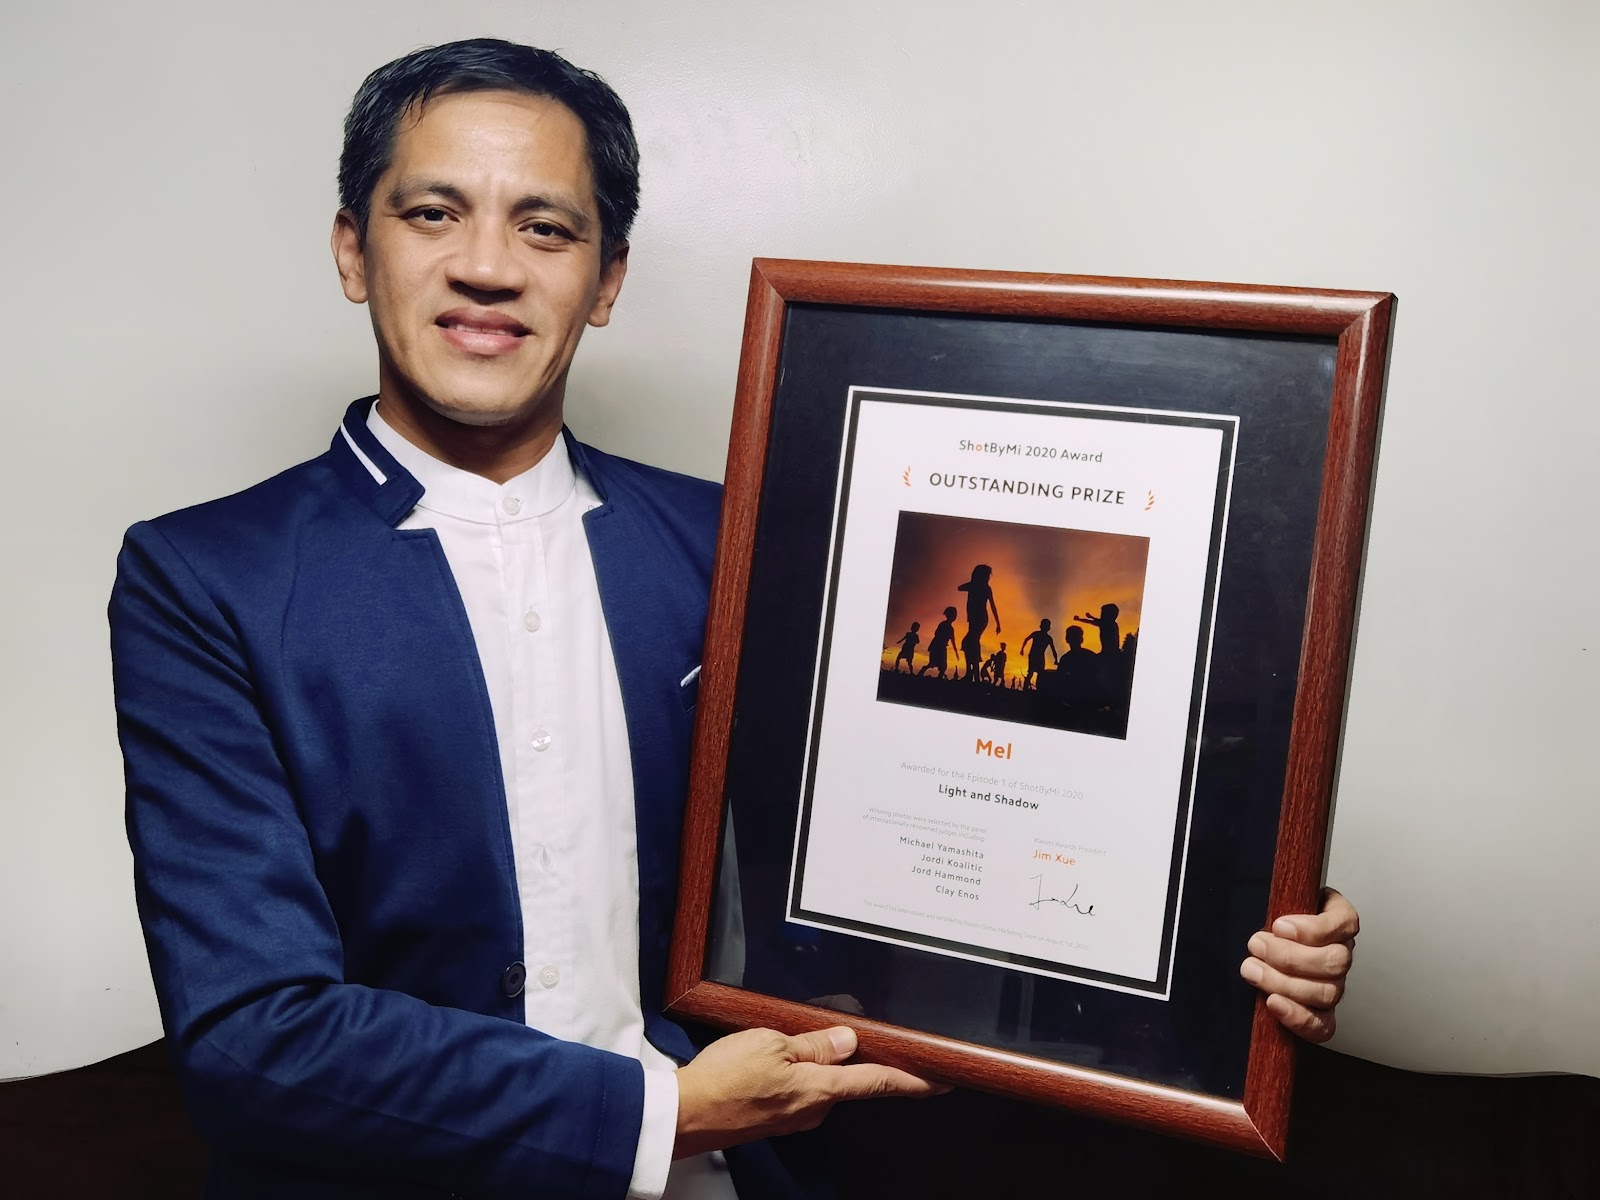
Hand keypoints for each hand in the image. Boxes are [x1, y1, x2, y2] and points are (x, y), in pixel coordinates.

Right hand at [673, 1025, 944, 1157]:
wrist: (684, 1115)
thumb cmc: (724, 1078)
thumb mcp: (772, 1043)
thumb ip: (814, 1044)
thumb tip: (848, 1040)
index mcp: (820, 1090)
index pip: (877, 1082)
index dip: (913, 1081)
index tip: (943, 1080)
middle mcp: (813, 1110)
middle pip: (846, 1080)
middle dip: (846, 1058)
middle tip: (835, 1030)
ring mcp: (793, 1118)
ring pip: (818, 1084)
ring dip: (812, 1064)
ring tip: (782, 1040)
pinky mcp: (773, 1119)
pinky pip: (796, 1091)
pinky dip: (792, 1073)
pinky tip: (768, 1060)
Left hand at [1239, 887, 1358, 1043]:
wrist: (1260, 951)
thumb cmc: (1271, 924)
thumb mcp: (1278, 902)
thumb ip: (1280, 901)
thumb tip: (1270, 915)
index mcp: (1336, 921)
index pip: (1344, 923)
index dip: (1313, 928)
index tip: (1278, 926)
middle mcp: (1341, 954)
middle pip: (1335, 962)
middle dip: (1289, 956)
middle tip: (1256, 945)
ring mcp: (1335, 986)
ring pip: (1327, 992)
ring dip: (1284, 983)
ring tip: (1252, 970)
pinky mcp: (1323, 1014)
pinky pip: (1322, 1025)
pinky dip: (1298, 1017)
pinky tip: (1273, 1003)